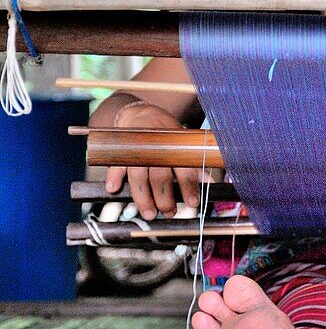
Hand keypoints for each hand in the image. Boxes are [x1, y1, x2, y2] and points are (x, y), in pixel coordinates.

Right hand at [104, 101, 206, 220]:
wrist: (144, 115)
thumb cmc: (166, 135)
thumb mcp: (183, 146)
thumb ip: (194, 166)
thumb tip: (209, 183)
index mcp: (173, 147)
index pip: (183, 169)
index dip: (189, 186)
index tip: (193, 202)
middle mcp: (155, 149)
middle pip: (159, 176)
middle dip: (164, 198)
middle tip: (169, 212)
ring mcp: (137, 150)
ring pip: (138, 176)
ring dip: (142, 197)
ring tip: (149, 213)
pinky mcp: (121, 152)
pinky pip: (116, 166)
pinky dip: (113, 177)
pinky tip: (113, 189)